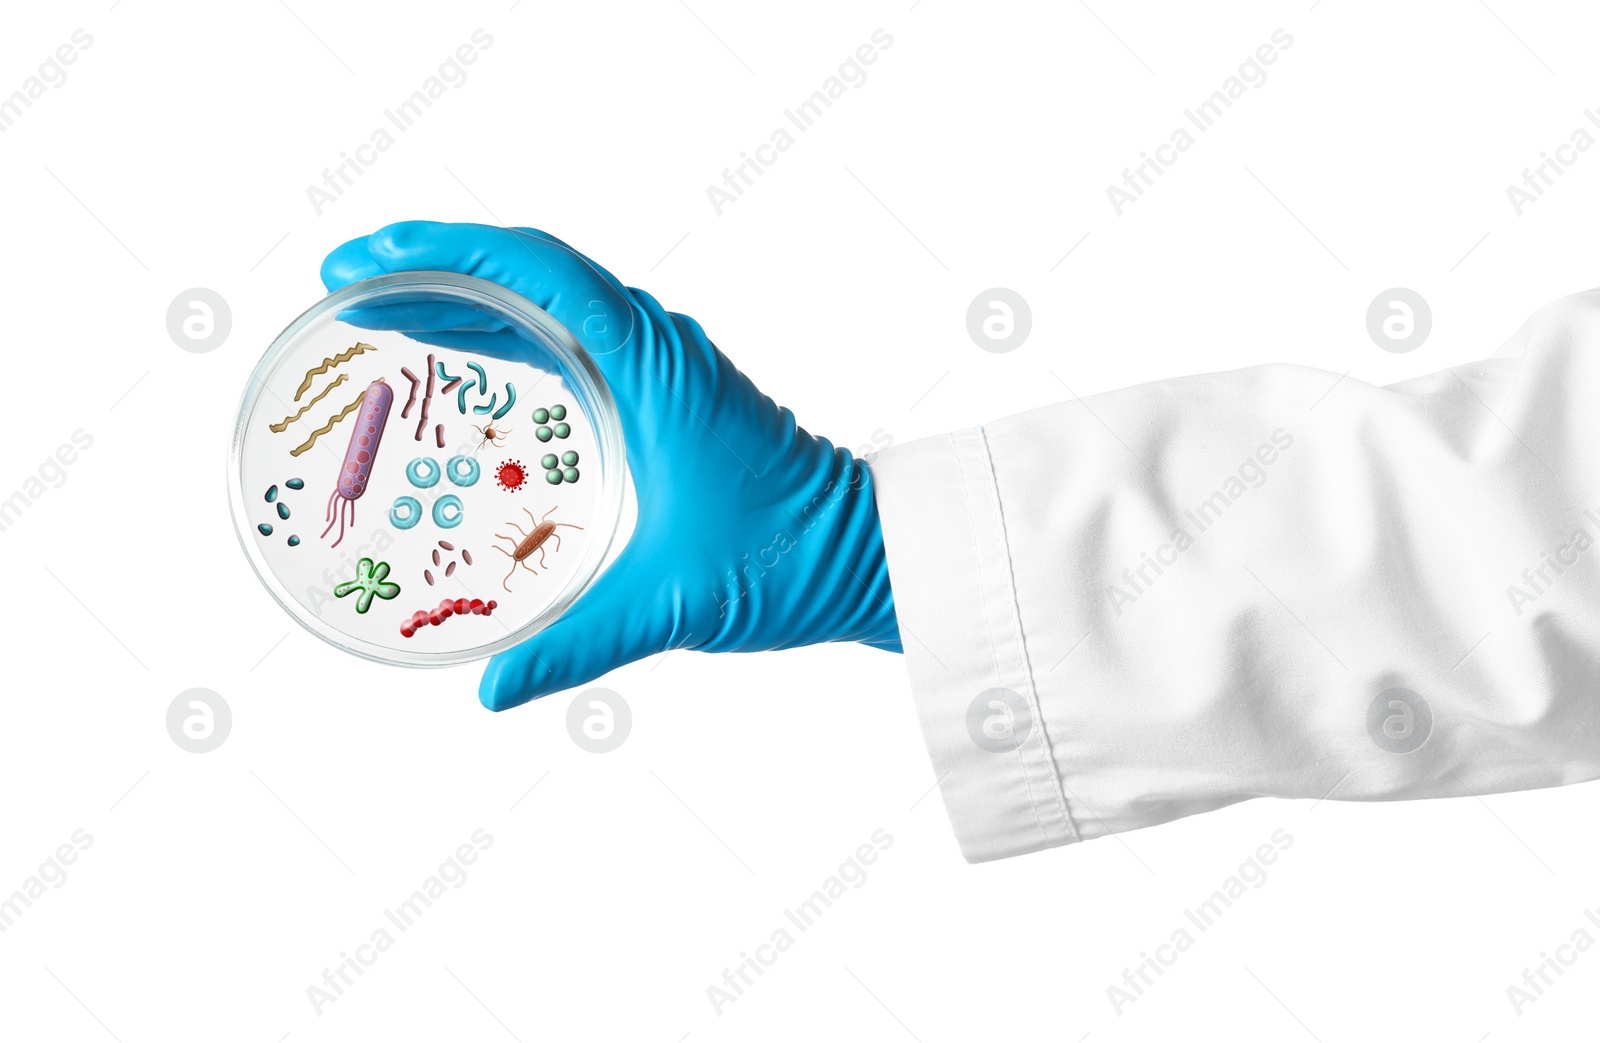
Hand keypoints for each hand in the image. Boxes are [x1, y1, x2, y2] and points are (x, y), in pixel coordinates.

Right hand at [321, 221, 900, 709]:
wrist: (874, 554)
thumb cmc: (790, 561)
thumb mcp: (672, 600)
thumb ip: (577, 645)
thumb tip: (491, 691)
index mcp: (652, 363)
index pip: (532, 267)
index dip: (439, 253)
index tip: (363, 266)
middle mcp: (657, 346)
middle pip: (530, 270)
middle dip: (435, 268)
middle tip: (350, 289)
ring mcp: (666, 366)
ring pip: (554, 302)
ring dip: (473, 300)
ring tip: (389, 319)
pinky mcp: (672, 395)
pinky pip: (578, 339)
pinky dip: (516, 338)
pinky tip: (473, 372)